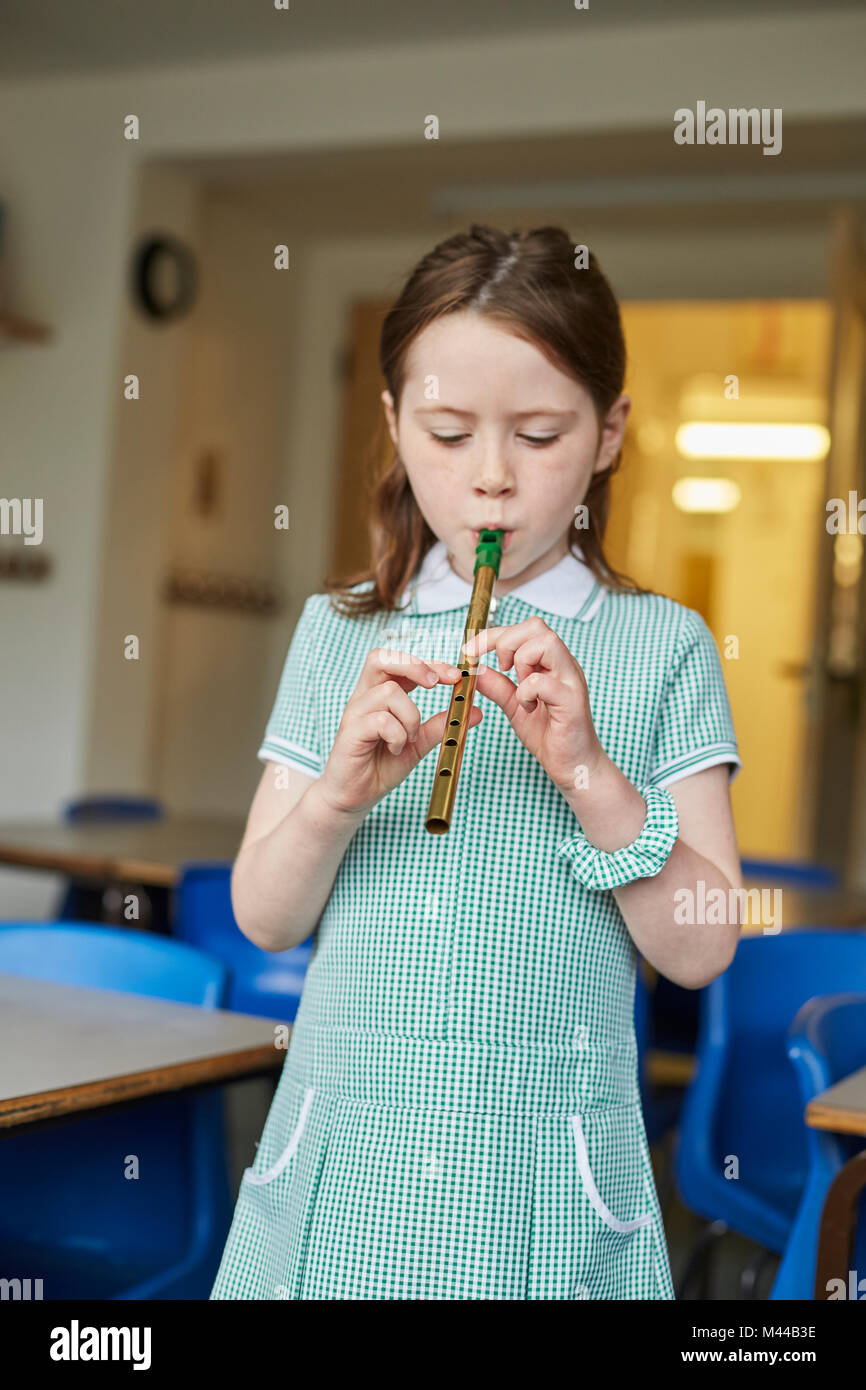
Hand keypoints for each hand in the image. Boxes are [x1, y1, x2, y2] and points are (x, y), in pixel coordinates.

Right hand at [318, 648, 482, 818]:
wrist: (354, 797)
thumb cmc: (381, 766)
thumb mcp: (418, 744)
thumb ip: (440, 725)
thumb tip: (475, 711)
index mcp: (380, 693)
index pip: (401, 662)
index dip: (429, 663)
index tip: (456, 677)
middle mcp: (364, 697)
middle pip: (382, 658)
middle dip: (415, 665)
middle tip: (436, 684)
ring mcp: (355, 713)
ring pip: (389, 692)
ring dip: (410, 716)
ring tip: (409, 739)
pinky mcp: (350, 732)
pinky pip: (380, 720)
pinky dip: (397, 735)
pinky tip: (396, 749)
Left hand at [462, 616, 602, 795]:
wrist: (574, 766)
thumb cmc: (550, 735)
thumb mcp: (515, 706)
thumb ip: (497, 686)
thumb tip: (476, 669)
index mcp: (551, 663)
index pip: (526, 628)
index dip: (494, 634)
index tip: (471, 649)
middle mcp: (564, 666)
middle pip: (537, 626)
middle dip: (506, 641)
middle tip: (500, 668)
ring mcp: (571, 681)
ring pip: (546, 643)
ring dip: (521, 661)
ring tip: (519, 687)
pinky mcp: (572, 702)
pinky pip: (543, 682)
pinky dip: (526, 692)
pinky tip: (528, 708)